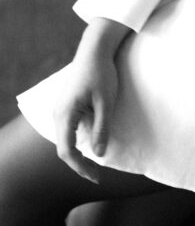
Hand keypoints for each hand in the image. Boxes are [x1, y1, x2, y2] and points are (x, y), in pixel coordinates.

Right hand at [53, 18, 127, 182]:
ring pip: (66, 139)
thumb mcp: (106, 102)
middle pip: (64, 147)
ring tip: (95, 164)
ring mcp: (61, 109)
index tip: (96, 176)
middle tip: (97, 175)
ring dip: (79, 152)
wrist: (94, 49)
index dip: (80, 167)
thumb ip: (102, 128)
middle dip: (80, 163)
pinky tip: (91, 143)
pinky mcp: (67, 105)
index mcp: (65, 114)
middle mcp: (58, 113)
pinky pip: (69, 129)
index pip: (67, 151)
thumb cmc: (101, 73)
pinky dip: (79, 140)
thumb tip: (99, 154)